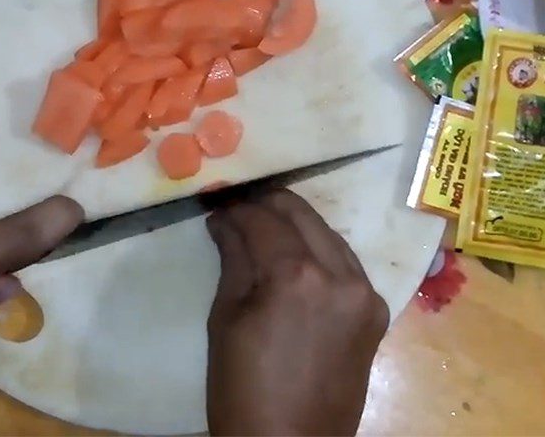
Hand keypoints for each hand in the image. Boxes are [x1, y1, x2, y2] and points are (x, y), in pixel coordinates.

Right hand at [205, 190, 388, 436]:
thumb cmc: (242, 388)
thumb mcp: (225, 318)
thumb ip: (233, 259)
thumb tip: (225, 220)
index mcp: (296, 276)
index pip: (262, 220)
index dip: (236, 209)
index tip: (218, 209)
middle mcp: (338, 274)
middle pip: (300, 214)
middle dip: (267, 204)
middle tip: (240, 209)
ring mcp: (364, 293)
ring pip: (327, 232)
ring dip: (295, 224)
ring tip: (265, 229)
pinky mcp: (374, 311)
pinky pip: (346, 262)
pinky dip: (320, 250)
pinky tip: (297, 257)